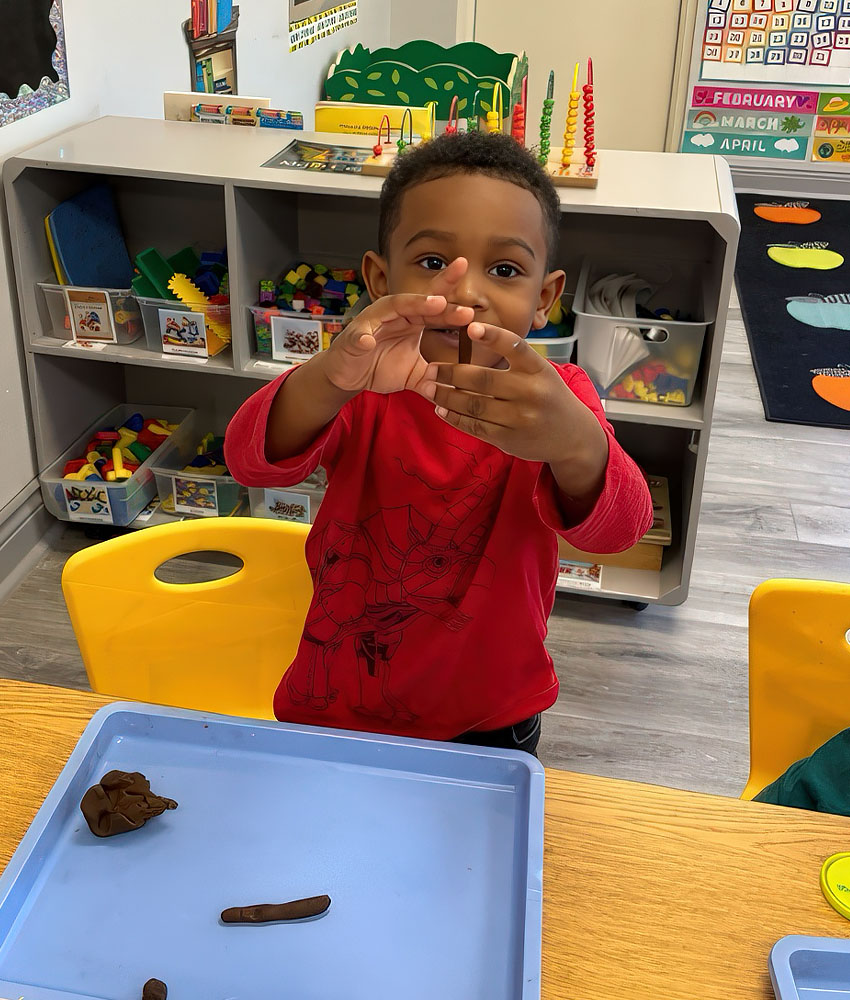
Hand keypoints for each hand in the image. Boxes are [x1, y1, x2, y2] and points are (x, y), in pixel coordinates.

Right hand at [319, 259, 473, 393]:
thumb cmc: (379, 365)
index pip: (436, 307)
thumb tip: (461, 390)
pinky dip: (363, 338)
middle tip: (465, 308)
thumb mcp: (414, 374)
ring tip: (434, 305)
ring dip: (413, 305)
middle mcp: (394, 314)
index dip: (454, 304)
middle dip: (442, 301)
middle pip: (420, 302)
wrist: (349, 376)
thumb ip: (435, 378)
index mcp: (412, 320)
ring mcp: (373, 323)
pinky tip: (368, 341)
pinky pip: (359, 337)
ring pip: (393, 308)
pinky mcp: (353, 338)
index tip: (475, 306)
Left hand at [417, 321, 609, 497]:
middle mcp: (530, 392)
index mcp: (538, 370)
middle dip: (451, 373)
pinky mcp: (509, 439)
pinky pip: (475, 427)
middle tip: (431, 369)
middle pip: (482, 379)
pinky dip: (454, 418)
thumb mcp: (541, 373)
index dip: (493, 336)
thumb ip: (514, 360)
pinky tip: (442, 410)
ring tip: (430, 388)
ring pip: (473, 405)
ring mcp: (519, 418)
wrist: (573, 437)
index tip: (471, 327)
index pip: (515, 347)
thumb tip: (473, 339)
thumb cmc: (550, 397)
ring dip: (446, 397)